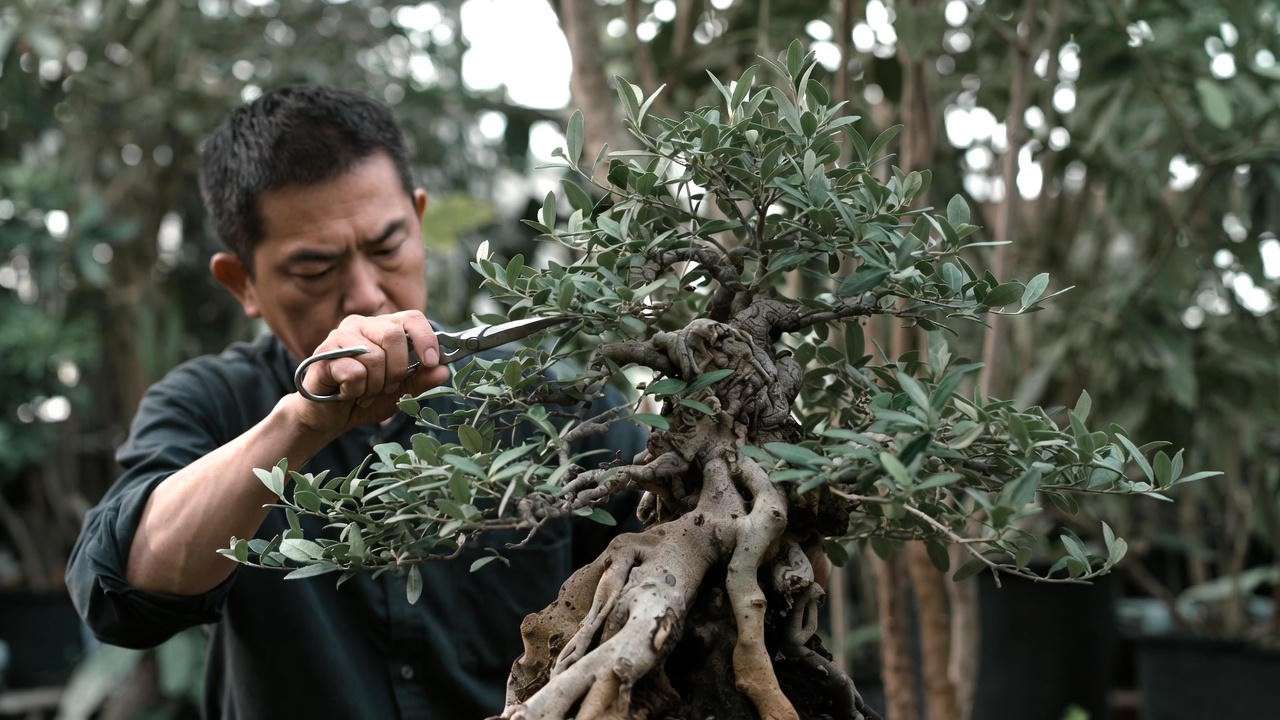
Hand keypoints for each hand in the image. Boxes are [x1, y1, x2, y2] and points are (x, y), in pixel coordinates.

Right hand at [292, 310, 450, 437]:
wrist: (328, 416)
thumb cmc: (364, 398)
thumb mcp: (400, 393)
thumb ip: (420, 380)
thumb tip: (444, 371)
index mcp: (383, 328)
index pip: (412, 318)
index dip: (426, 339)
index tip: (432, 362)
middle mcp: (362, 325)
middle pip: (394, 336)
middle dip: (397, 370)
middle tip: (387, 387)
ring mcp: (340, 336)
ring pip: (374, 357)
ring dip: (375, 385)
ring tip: (365, 391)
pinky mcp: (324, 353)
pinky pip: (354, 372)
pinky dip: (356, 390)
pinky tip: (346, 392)